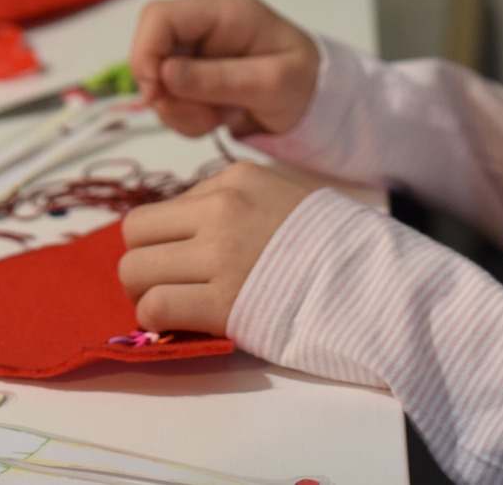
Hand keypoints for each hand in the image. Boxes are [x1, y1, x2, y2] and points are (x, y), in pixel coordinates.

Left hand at [118, 162, 314, 334]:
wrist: (368, 279)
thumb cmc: (327, 243)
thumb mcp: (277, 194)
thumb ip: (228, 201)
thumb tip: (178, 225)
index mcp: (233, 180)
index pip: (162, 207)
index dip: (162, 239)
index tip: (180, 261)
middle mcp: (220, 210)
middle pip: (134, 233)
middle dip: (142, 261)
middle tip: (165, 283)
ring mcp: (220, 255)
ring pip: (135, 269)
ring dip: (144, 291)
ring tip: (169, 303)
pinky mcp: (223, 302)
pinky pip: (155, 306)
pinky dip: (154, 317)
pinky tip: (176, 321)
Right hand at [129, 0, 319, 137]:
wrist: (321, 100)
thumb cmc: (307, 84)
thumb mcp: (270, 84)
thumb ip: (218, 79)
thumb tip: (164, 74)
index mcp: (225, 11)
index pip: (160, 17)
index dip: (146, 53)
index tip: (158, 95)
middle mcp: (206, 23)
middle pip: (152, 49)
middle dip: (166, 92)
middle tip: (202, 119)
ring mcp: (199, 48)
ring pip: (156, 77)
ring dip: (177, 109)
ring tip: (217, 120)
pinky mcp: (196, 73)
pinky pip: (169, 95)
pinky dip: (184, 116)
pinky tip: (216, 119)